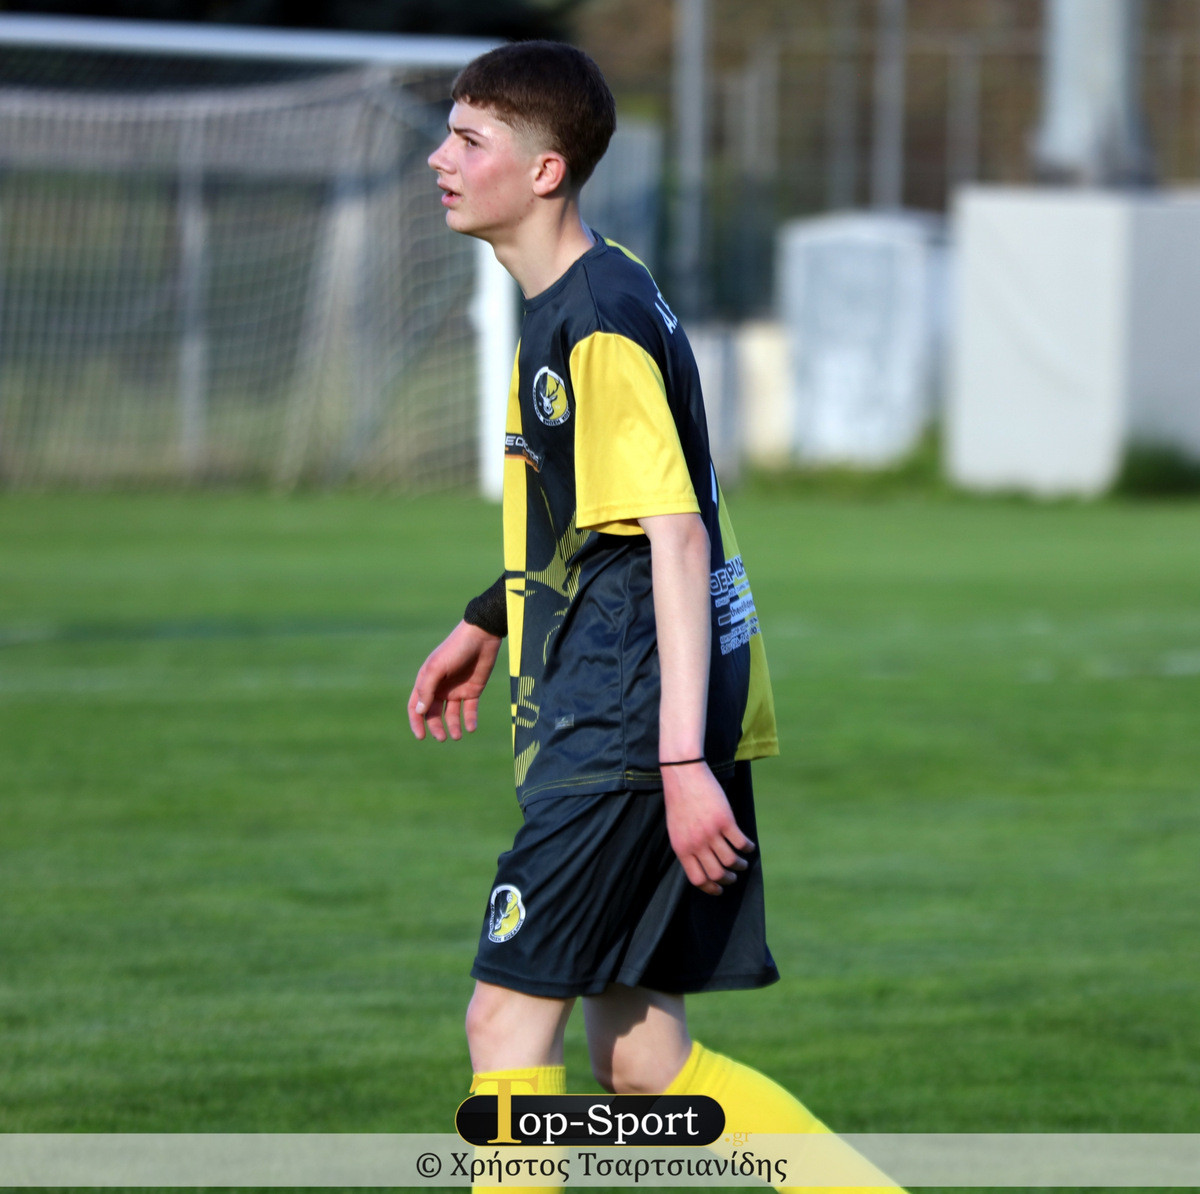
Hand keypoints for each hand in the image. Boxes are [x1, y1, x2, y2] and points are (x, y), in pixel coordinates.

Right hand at [407, 620, 501, 741]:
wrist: (482, 636)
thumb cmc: (455, 648)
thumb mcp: (437, 667)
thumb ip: (427, 688)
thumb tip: (419, 711)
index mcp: (427, 681)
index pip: (416, 706)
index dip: (416, 722)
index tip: (421, 736)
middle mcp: (440, 688)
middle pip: (433, 714)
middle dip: (436, 727)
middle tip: (442, 738)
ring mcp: (456, 690)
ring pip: (452, 715)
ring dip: (453, 727)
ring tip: (458, 736)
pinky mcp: (473, 690)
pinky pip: (470, 710)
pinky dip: (470, 720)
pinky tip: (471, 728)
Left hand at [661, 763, 755, 895]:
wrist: (683, 775)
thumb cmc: (679, 801)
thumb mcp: (675, 829)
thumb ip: (686, 848)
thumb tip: (701, 865)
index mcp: (681, 848)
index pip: (697, 879)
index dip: (711, 888)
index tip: (719, 890)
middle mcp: (696, 843)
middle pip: (717, 873)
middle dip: (728, 879)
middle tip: (733, 877)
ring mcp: (711, 832)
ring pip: (731, 861)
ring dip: (740, 865)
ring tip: (742, 863)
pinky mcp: (725, 820)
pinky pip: (740, 842)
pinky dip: (748, 848)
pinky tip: (749, 846)